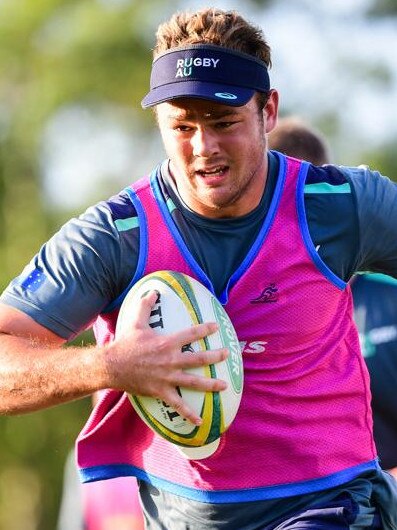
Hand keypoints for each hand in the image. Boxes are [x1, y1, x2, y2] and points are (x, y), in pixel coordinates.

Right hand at [105, 291, 228, 424]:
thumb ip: (145, 305)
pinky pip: (178, 404)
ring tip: (223, 385)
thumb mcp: (135, 322)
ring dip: (210, 384)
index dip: (205, 329)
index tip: (216, 327)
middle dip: (216, 356)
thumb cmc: (125, 344)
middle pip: (199, 359)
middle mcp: (170, 360)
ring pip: (194, 381)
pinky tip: (200, 421)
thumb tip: (153, 291)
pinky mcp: (161, 391)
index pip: (191, 334)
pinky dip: (189, 414)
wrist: (111, 366)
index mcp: (167, 343)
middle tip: (227, 354)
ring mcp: (167, 377)